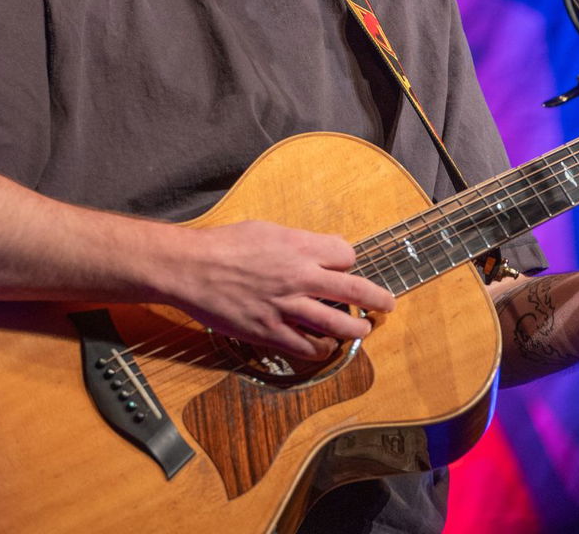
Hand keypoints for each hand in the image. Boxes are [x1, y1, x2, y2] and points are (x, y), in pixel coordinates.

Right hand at [166, 220, 396, 359]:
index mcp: (299, 246)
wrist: (190, 268)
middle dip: (378, 298)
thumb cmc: (223, 244)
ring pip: (338, 323)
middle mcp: (300, 276)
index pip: (345, 255)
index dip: (348, 262)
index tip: (344, 267)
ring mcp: (287, 306)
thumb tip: (315, 248)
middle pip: (355, 289)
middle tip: (387, 304)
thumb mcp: (265, 229)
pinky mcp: (270, 331)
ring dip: (357, 329)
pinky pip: (307, 347)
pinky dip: (321, 349)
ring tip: (363, 330)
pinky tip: (324, 347)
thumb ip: (294, 241)